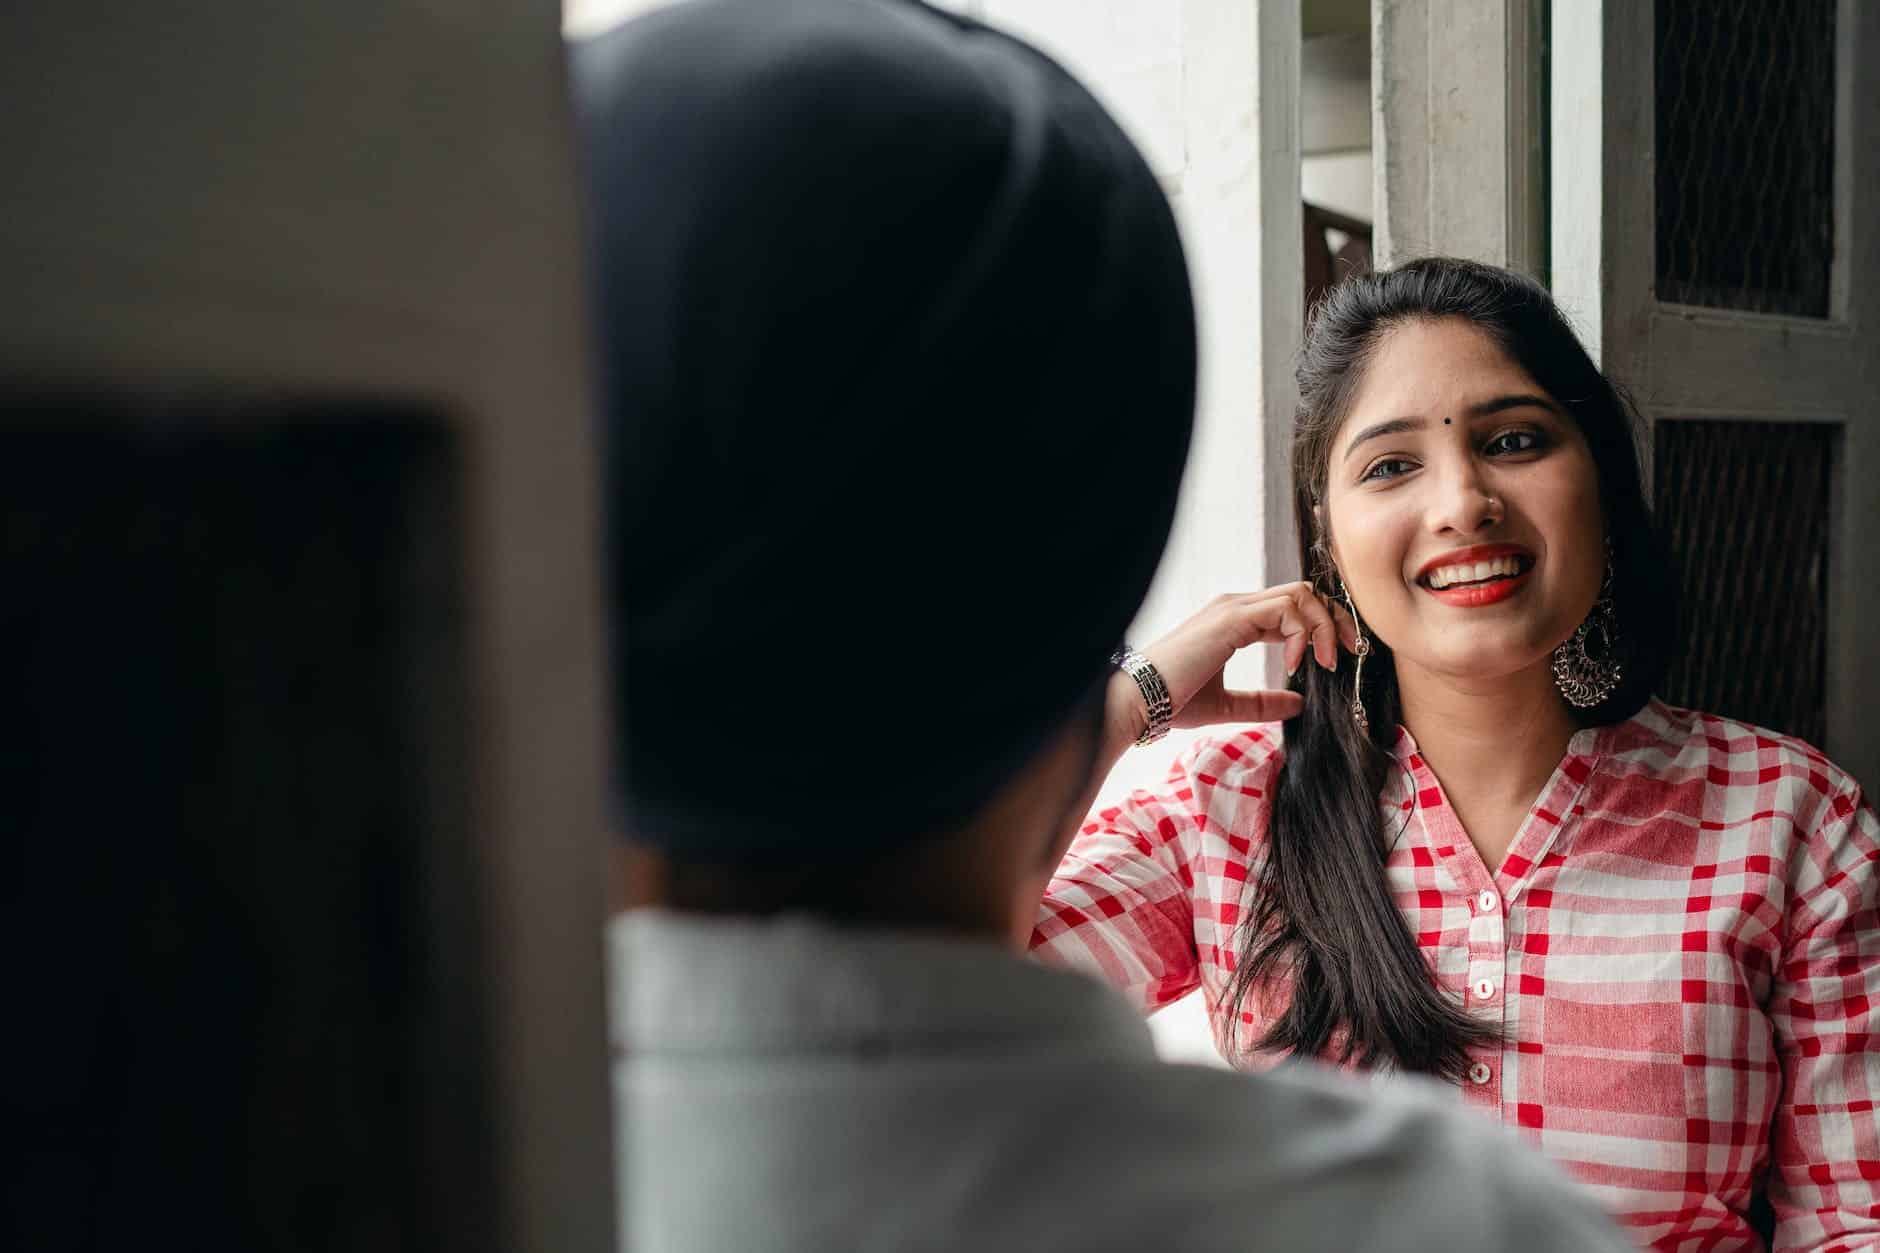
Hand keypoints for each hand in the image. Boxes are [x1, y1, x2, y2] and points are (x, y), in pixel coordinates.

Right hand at [1106, 584, 1359, 747]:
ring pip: (1301, 594)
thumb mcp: (1228, 705)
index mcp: (1234, 620)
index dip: (1321, 627)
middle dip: (1335, 620)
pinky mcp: (1232, 618)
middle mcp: (1236, 606)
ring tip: (1325, 662)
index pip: (1292, 607)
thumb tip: (1299, 704)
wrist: (1141, 701)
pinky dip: (1301, 634)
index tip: (1336, 659)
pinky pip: (1286, 609)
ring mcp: (1234, 608)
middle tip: (1349, 653)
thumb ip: (1263, 702)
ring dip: (1323, 627)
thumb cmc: (1173, 702)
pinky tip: (1295, 664)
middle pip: (1304, 592)